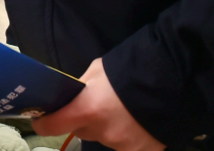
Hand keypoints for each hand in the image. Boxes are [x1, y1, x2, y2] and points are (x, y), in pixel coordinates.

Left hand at [31, 59, 163, 150]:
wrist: (171, 80)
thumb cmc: (128, 71)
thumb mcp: (97, 72)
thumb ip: (80, 88)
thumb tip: (66, 97)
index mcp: (86, 110)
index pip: (51, 126)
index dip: (44, 122)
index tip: (42, 118)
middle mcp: (101, 132)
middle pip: (81, 131)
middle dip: (84, 120)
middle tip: (97, 105)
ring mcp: (122, 145)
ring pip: (103, 138)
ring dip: (107, 128)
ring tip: (123, 111)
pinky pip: (125, 146)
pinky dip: (127, 137)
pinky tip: (137, 123)